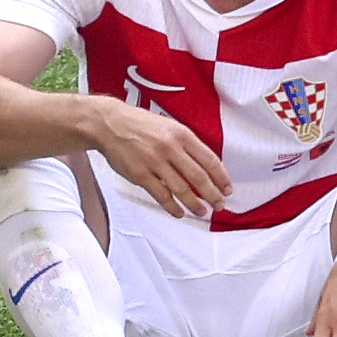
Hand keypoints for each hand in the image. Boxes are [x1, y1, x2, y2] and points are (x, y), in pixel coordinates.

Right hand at [93, 99, 231, 217]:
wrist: (109, 124)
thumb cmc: (139, 124)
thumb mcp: (168, 125)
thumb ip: (186, 143)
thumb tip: (204, 165)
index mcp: (181, 134)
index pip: (209, 159)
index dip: (221, 177)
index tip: (227, 189)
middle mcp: (170, 147)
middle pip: (198, 177)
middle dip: (212, 195)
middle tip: (219, 205)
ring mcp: (155, 162)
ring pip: (181, 189)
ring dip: (194, 204)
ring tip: (201, 211)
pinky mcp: (140, 174)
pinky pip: (161, 195)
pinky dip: (172, 207)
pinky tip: (178, 212)